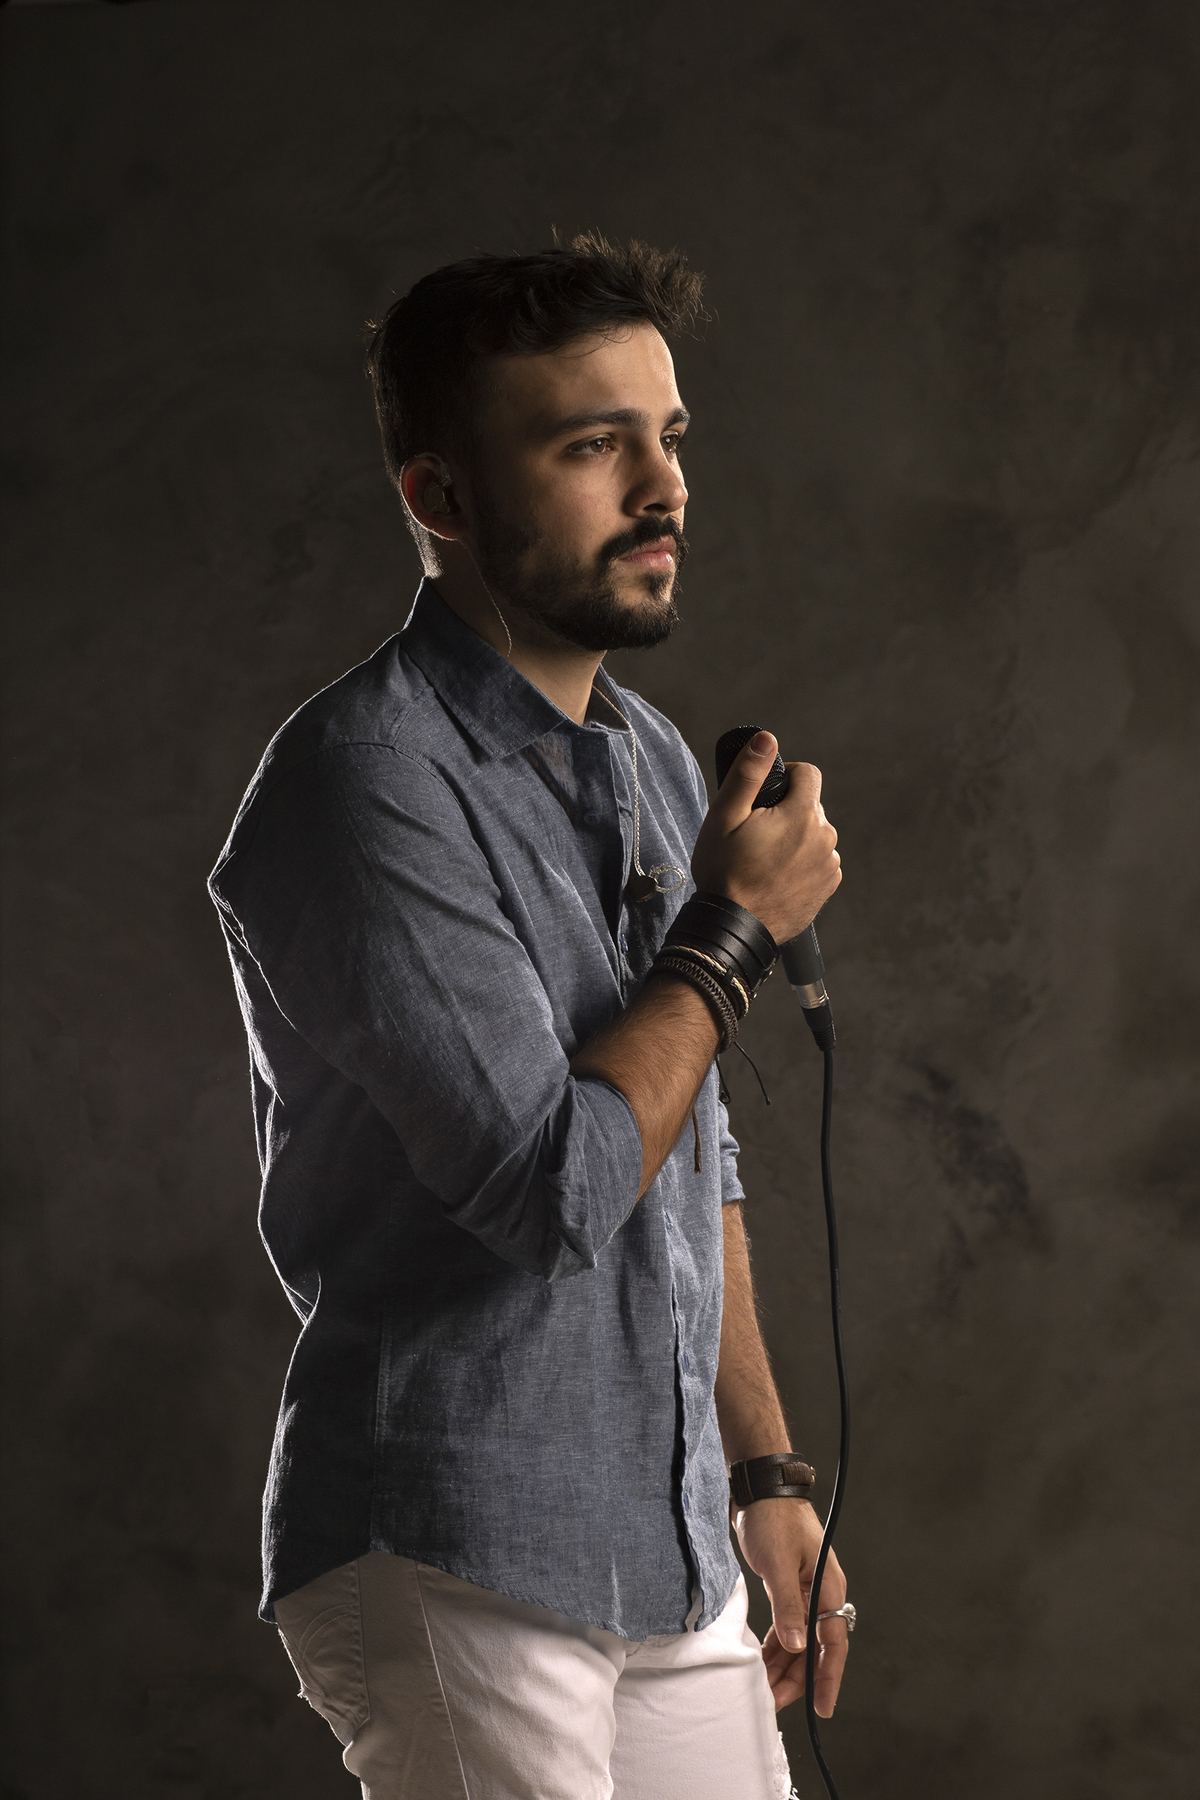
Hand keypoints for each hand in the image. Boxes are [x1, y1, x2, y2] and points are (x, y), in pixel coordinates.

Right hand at [690, 733, 840, 944]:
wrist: (732, 928)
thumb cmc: (724, 872)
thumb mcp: (725, 816)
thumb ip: (749, 773)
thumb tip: (766, 739)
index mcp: (802, 815)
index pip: (808, 773)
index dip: (786, 776)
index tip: (765, 795)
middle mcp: (824, 838)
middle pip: (810, 806)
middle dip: (786, 811)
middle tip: (754, 834)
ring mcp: (828, 865)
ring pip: (814, 834)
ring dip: (795, 838)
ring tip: (763, 859)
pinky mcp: (827, 888)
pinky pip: (817, 861)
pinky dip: (801, 863)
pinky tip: (775, 876)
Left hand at [735, 1497, 848, 1715]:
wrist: (761, 1487)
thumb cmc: (772, 1518)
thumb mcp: (777, 1564)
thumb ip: (787, 1607)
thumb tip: (796, 1648)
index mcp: (827, 1588)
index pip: (833, 1643)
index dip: (827, 1678)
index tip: (823, 1709)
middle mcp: (821, 1593)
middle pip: (814, 1648)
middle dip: (796, 1678)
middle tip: (773, 1702)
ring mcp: (806, 1591)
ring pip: (799, 1640)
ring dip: (784, 1665)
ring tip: (764, 1687)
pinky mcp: (789, 1587)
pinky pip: (788, 1626)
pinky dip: (777, 1645)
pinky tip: (762, 1661)